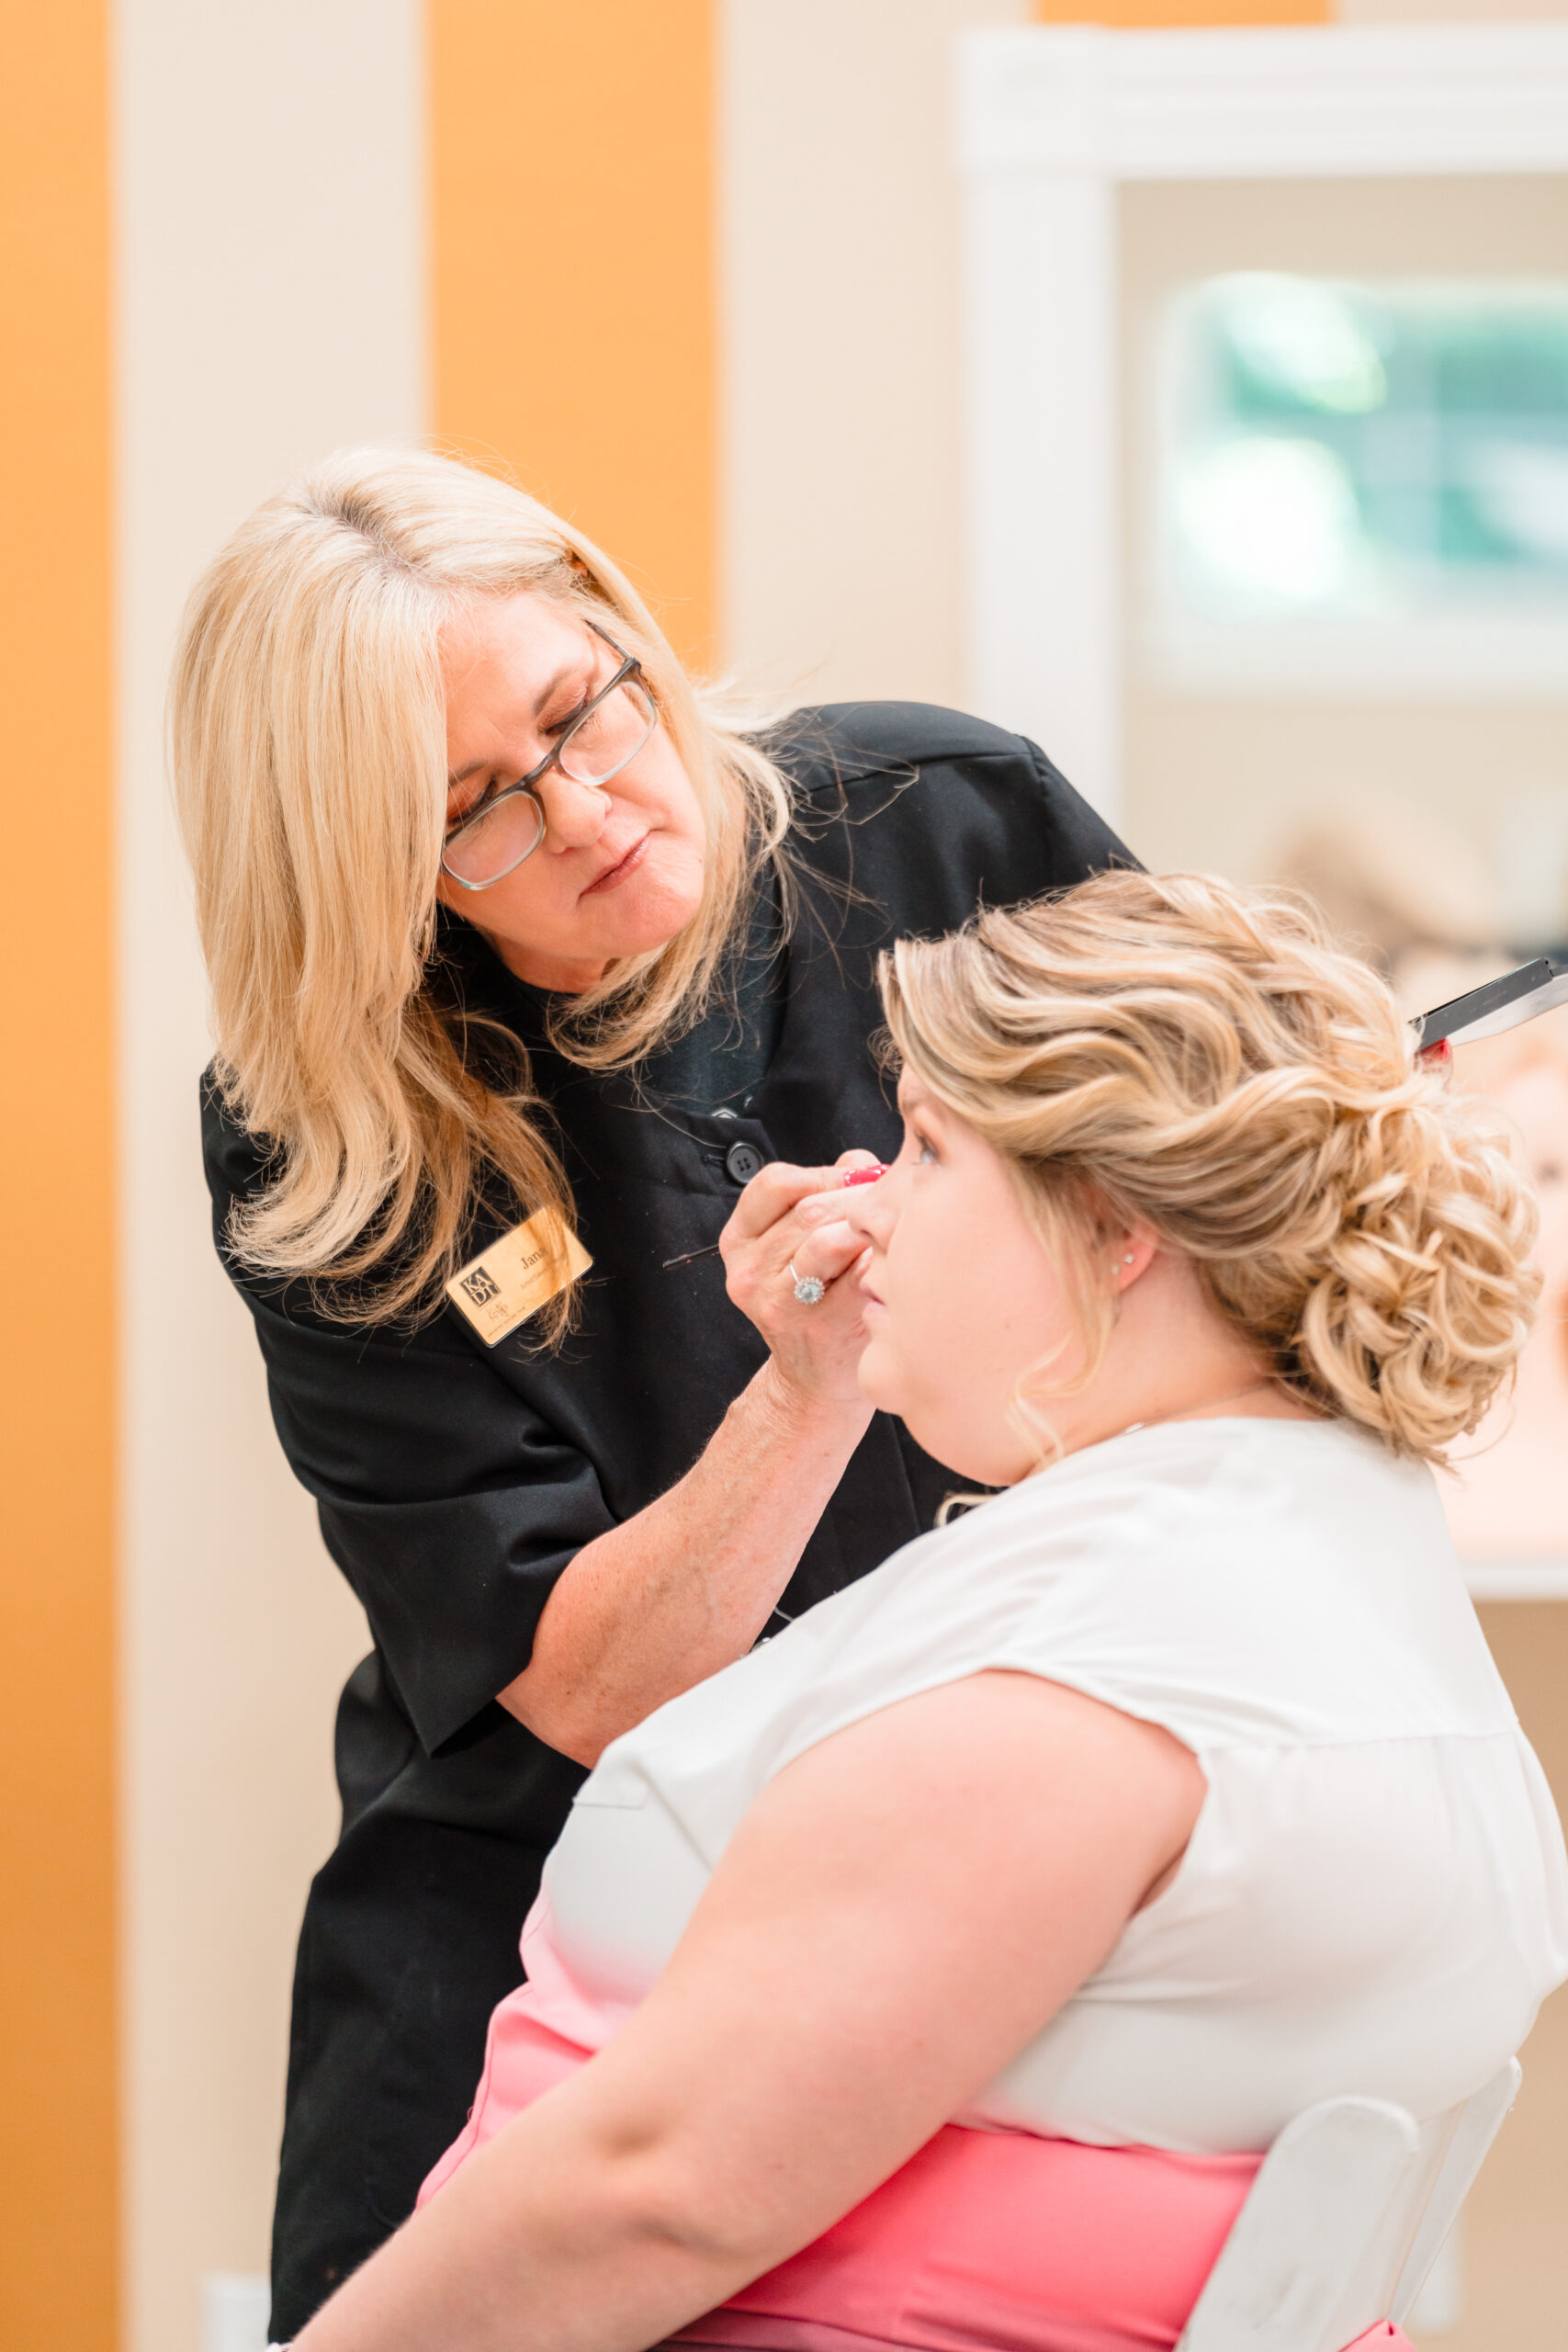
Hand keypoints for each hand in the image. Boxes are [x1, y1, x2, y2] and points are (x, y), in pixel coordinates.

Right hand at [721, 1151, 881, 1415]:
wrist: (817, 1382)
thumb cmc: (820, 1304)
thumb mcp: (803, 1247)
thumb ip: (828, 1196)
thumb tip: (863, 1162)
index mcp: (740, 1243)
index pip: (774, 1184)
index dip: (823, 1173)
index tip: (858, 1180)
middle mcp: (750, 1273)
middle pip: (810, 1209)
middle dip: (861, 1199)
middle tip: (896, 1200)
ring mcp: (781, 1303)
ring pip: (830, 1238)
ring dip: (871, 1227)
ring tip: (894, 1229)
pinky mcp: (818, 1326)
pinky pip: (857, 1275)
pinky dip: (881, 1260)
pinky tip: (895, 1262)